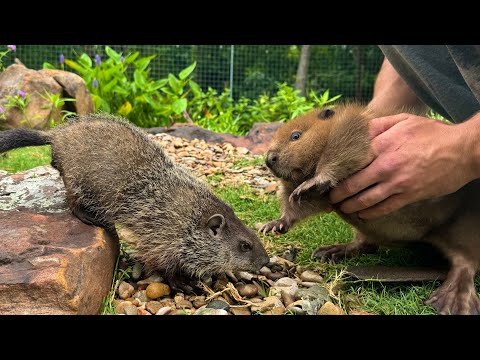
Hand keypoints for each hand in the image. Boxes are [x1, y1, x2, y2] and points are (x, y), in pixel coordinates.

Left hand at [329, 113, 479, 219]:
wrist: (464, 150)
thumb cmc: (432, 133)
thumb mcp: (402, 120)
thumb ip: (377, 125)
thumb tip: (355, 130)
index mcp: (382, 144)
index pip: (350, 161)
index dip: (336, 171)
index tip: (328, 177)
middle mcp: (386, 165)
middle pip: (353, 184)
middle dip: (337, 194)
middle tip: (330, 198)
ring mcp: (398, 183)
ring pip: (365, 200)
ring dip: (350, 206)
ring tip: (342, 208)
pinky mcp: (409, 195)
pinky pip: (384, 208)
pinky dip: (370, 213)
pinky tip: (362, 214)